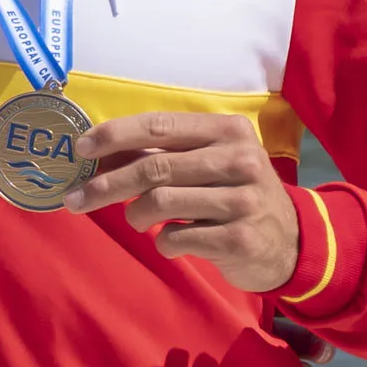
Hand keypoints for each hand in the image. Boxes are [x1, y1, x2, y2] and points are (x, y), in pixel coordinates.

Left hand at [63, 111, 298, 292]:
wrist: (290, 241)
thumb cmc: (235, 195)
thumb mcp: (210, 164)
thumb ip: (163, 155)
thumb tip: (98, 153)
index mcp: (228, 131)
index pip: (160, 125)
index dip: (114, 135)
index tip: (80, 149)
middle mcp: (240, 160)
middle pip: (153, 168)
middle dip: (105, 185)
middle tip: (75, 199)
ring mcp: (243, 200)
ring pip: (159, 202)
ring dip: (135, 215)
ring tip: (138, 220)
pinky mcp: (240, 239)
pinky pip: (176, 238)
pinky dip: (162, 241)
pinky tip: (173, 239)